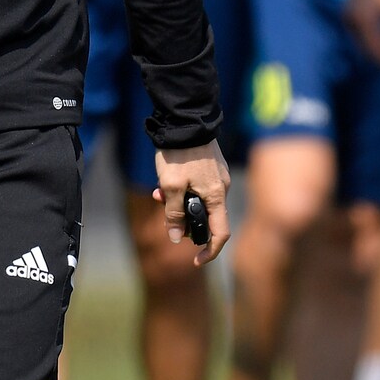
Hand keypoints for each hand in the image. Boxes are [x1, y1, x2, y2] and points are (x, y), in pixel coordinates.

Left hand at [152, 140, 230, 265]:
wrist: (184, 118)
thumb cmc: (178, 154)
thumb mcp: (170, 186)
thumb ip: (174, 214)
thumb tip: (176, 238)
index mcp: (216, 196)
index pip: (221, 233)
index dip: (210, 251)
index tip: (196, 260)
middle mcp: (221, 187)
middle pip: (205, 217)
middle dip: (183, 220)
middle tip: (163, 210)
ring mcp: (216, 176)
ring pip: (199, 201)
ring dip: (178, 203)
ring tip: (158, 193)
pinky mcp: (210, 166)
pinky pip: (198, 187)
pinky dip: (183, 190)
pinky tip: (165, 181)